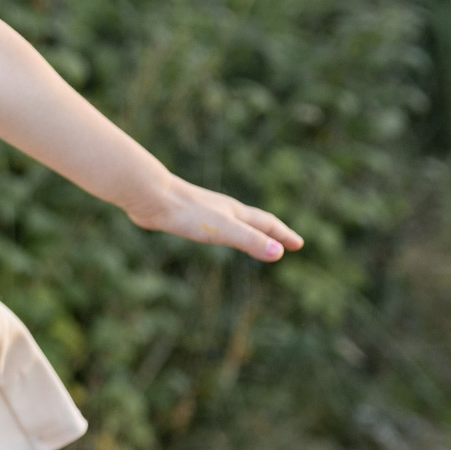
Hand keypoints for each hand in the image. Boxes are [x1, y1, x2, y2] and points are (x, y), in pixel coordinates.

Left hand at [127, 172, 304, 261]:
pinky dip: (221, 231)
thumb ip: (250, 241)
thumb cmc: (187, 213)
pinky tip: (209, 232)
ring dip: (247, 231)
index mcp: (235, 212)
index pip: (267, 225)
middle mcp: (223, 209)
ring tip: (250, 238)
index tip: (299, 245)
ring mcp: (205, 211)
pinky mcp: (186, 216)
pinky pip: (210, 225)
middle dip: (271, 233)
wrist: (151, 196)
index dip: (284, 235)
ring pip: (232, 222)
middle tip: (284, 243)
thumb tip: (280, 253)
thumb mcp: (223, 230)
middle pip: (254, 221)